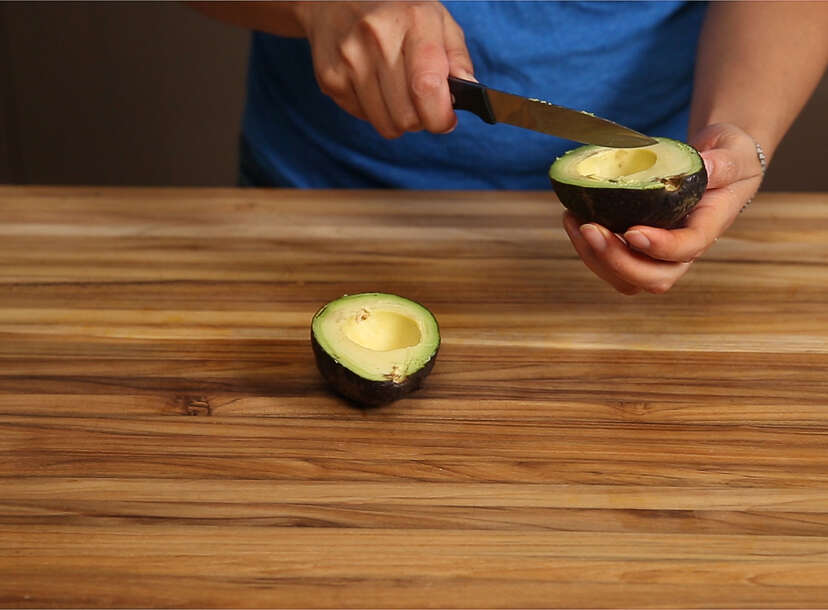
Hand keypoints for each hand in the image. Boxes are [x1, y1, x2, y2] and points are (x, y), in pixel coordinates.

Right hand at [295, 1, 473, 138]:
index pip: (428, 87)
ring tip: (397, 93)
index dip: (441, 116)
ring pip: (386, 125)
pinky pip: (364, 118)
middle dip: (420, 119)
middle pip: (407, 116)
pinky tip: (373, 86)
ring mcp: (350, 60)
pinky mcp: (330, 78)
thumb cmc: (396, 14)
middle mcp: (378, 38)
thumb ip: (458, 58)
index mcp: (413, 20)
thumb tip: (470, 92)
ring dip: (397, 119)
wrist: (334, 1)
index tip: (446, 119)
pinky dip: (374, 111)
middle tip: (420, 102)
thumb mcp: (436, 21)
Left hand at [562, 123, 764, 293]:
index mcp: (708, 227)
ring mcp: (657, 254)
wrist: (716, 165)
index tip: (634, 232)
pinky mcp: (635, 248)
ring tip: (573, 222)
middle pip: (652, 277)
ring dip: (596, 257)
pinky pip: (610, 264)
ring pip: (626, 278)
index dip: (660, 247)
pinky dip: (588, 248)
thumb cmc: (728, 159)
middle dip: (617, 259)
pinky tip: (572, 217)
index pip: (687, 249)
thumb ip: (723, 163)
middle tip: (589, 228)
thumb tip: (705, 166)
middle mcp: (682, 251)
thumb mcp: (735, 153)